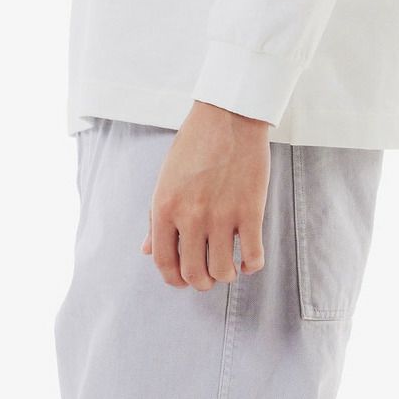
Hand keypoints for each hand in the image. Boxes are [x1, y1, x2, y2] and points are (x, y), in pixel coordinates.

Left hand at [141, 99, 270, 288]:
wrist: (228, 116)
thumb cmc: (195, 144)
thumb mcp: (166, 179)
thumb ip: (155, 217)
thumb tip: (146, 250)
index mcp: (164, 207)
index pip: (163, 262)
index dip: (173, 279)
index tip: (183, 280)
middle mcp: (190, 216)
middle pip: (194, 273)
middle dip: (201, 282)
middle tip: (208, 276)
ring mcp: (221, 215)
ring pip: (223, 272)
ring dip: (226, 276)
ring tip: (230, 266)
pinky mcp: (250, 211)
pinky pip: (253, 256)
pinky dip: (251, 266)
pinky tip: (249, 258)